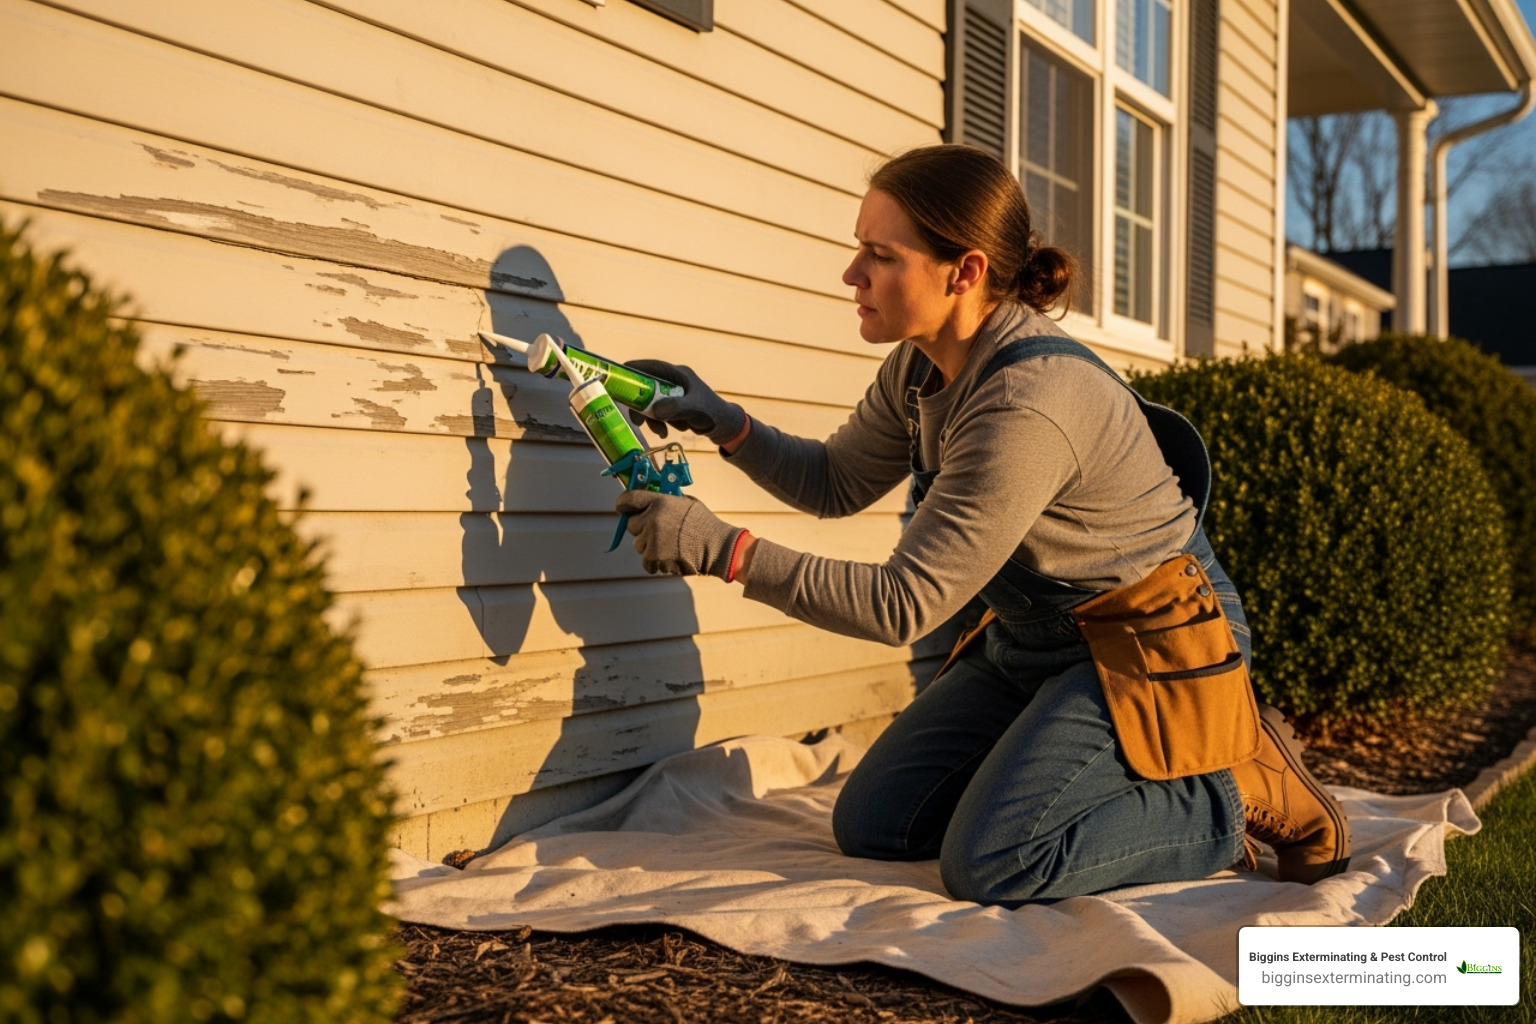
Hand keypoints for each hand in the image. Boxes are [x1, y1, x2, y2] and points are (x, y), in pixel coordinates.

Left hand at [617, 489, 743, 578]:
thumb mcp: (685, 502)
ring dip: (649, 545)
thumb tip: (647, 503)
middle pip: (631, 524)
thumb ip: (664, 501)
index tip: (623, 508)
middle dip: (641, 527)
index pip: (628, 499)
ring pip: (638, 544)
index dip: (623, 504)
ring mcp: (652, 540)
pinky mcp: (654, 559)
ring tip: (670, 544)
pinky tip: (671, 556)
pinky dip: (655, 561)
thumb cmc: (703, 524)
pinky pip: (646, 561)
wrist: (717, 547)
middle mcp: (652, 519)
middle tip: (657, 530)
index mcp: (660, 502)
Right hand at [626, 360, 746, 444]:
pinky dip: (659, 423)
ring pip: (651, 403)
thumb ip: (675, 407)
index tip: (619, 376)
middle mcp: (674, 381)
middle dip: (642, 406)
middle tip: (638, 422)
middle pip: (647, 388)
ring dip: (652, 419)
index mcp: (679, 374)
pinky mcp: (674, 406)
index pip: (652, 367)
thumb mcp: (694, 409)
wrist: (725, 427)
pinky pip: (659, 413)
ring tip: (661, 432)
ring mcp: (674, 394)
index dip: (634, 370)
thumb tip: (653, 410)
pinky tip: (667, 432)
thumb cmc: (713, 413)